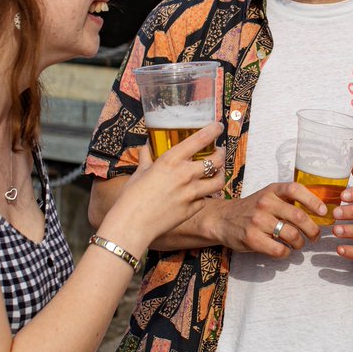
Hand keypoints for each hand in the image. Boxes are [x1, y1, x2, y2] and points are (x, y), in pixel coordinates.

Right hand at [101, 123, 225, 252]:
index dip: (213, 130)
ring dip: (220, 175)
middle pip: (216, 160)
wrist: (132, 224)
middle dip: (221, 154)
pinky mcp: (192, 209)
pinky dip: (203, 196)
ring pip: (218, 181)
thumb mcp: (139, 173)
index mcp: (171, 160)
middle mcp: (185, 174)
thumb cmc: (131, 197)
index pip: (200, 139)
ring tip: (218, 173)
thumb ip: (146, 158)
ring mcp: (191, 193)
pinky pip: (204, 200)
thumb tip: (145, 147)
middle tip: (219, 152)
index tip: (218, 126)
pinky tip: (199, 195)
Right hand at [210, 181, 324, 256]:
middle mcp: (265, 203)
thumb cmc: (252, 209)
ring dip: (300, 243)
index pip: (296, 190)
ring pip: (291, 235)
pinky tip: (285, 250)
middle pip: (298, 217)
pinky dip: (286, 253)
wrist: (222, 219)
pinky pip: (279, 250)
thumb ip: (288, 200)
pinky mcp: (252, 239)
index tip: (324, 212)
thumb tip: (320, 211)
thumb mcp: (268, 196)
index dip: (313, 201)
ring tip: (299, 244)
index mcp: (272, 190)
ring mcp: (257, 221)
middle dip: (313, 230)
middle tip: (316, 236)